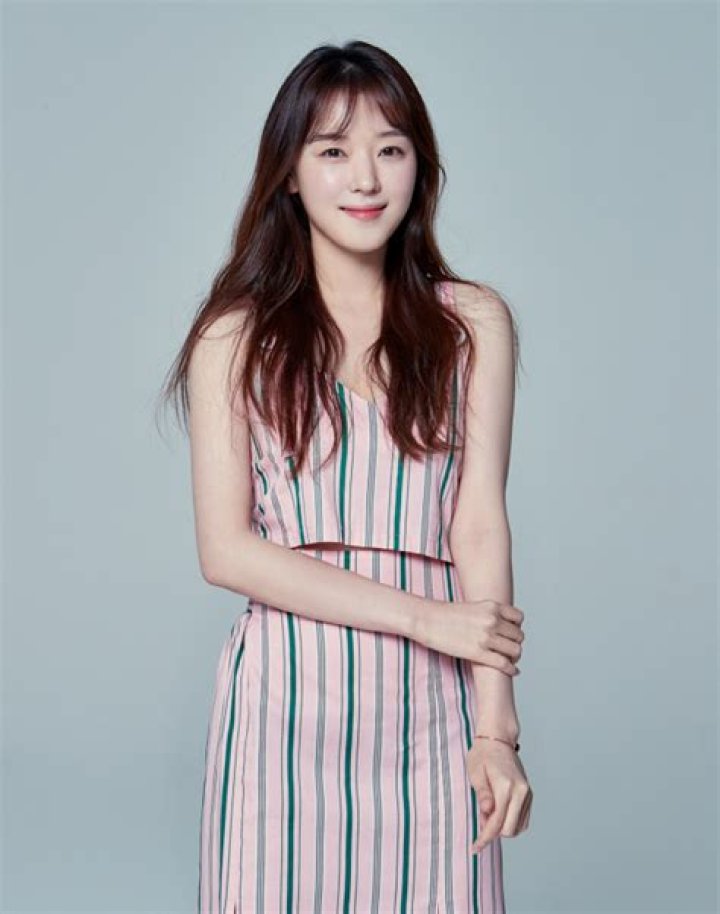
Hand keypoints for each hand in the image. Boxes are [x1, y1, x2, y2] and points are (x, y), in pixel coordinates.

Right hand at [414, 599, 523, 673]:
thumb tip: (501, 625)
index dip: (517, 627)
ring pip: (515, 651)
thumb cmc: (447, 614)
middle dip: (515, 643)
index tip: (511, 633)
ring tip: (509, 659)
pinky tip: (511, 671)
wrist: (428, 620)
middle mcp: (492, 620)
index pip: (519, 618)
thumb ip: (489, 614)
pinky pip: (504, 664)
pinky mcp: (478, 653)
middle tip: (509, 649)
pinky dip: (510, 669)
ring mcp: (486, 637)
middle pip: (518, 636)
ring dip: (514, 657)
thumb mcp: (474, 607)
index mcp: (492, 606)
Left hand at [467, 739, 531, 853]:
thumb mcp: (476, 773)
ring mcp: (527, 794)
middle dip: (492, 832)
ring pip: (517, 828)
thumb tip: (488, 814)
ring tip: (488, 813)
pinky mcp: (529, 796)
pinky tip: (499, 814)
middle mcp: (521, 792)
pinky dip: (510, 823)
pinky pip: (522, 821)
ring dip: (502, 828)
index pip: (497, 822)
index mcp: (506, 786)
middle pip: (509, 830)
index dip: (484, 838)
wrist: (498, 739)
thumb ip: (483, 795)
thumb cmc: (483, 755)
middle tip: (479, 822)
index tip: (475, 848)